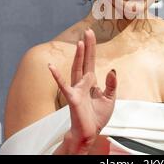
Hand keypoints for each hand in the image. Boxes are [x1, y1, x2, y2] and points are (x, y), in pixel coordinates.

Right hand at [48, 28, 116, 153]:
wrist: (89, 132)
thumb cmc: (97, 116)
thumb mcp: (110, 99)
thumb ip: (111, 84)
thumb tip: (112, 70)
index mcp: (91, 81)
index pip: (91, 60)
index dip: (91, 47)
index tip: (90, 33)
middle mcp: (82, 82)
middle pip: (84, 61)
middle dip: (86, 46)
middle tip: (87, 31)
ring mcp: (76, 89)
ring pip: (76, 69)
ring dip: (78, 56)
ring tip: (79, 43)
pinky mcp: (73, 98)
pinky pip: (64, 86)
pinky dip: (57, 76)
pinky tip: (51, 67)